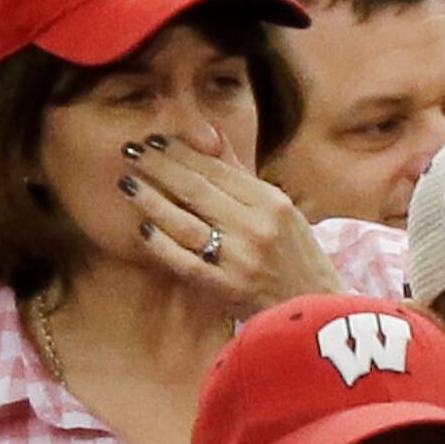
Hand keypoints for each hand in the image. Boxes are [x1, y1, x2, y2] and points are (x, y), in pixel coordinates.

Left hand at [119, 136, 338, 312]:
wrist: (317, 309)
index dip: (180, 151)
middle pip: (196, 189)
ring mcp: (240, 259)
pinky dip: (160, 243)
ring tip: (127, 183)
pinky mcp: (226, 288)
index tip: (154, 140)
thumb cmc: (296, 256)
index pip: (216, 169)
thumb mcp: (281, 210)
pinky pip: (183, 260)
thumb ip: (241, 174)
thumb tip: (209, 134)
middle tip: (129, 151)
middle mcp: (256, 228)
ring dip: (150, 200)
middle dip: (157, 166)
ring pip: (184, 222)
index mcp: (272, 204)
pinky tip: (143, 228)